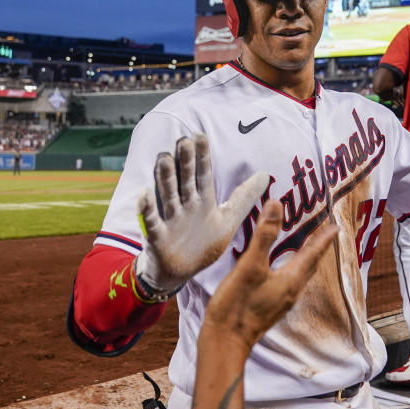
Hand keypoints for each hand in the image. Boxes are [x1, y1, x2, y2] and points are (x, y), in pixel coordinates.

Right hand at [135, 133, 268, 293]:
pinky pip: (152, 221)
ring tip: (163, 158)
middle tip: (183, 140)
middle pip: (185, 180)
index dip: (202, 157)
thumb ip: (245, 198)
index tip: (200, 135)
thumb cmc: (204, 244)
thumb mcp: (228, 220)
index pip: (203, 175)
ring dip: (165, 178)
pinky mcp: (158, 237)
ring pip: (168, 195)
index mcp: (202, 201)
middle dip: (184, 162)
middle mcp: (185, 206)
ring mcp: (171, 220)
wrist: (181, 273)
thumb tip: (265, 174)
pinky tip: (143, 194)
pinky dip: (147, 208)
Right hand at [201, 199, 338, 350]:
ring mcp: (281, 301)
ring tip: (308, 249)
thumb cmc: (237, 306)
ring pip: (301, 275)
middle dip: (319, 248)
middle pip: (310, 264)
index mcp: (291, 279)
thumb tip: (276, 205)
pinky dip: (293, 270)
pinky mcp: (270, 307)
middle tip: (326, 234)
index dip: (324, 238)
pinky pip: (290, 283)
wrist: (225, 342)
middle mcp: (291, 291)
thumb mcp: (250, 265)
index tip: (336, 226)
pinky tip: (283, 271)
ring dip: (307, 260)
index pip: (313, 253)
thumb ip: (264, 236)